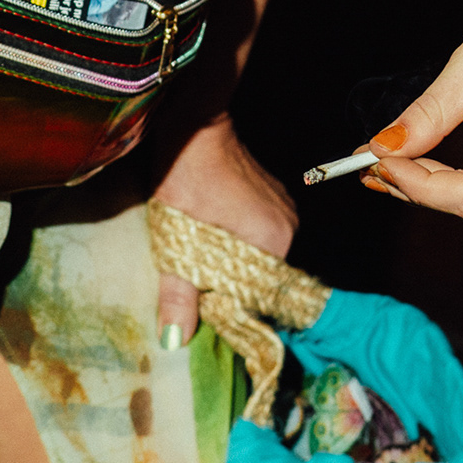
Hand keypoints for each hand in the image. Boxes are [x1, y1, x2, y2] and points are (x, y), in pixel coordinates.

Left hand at [147, 108, 295, 344]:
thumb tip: (174, 342)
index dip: (228, 311)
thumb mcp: (176, 239)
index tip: (200, 317)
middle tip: (189, 292)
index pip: (257, 297)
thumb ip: (180, 293)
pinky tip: (204, 241)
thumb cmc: (184, 176)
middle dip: (224, 290)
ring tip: (193, 266)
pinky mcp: (269, 199)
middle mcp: (288, 228)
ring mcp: (281, 210)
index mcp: (274, 241)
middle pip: (255, 279)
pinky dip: (230, 247)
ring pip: (252, 259)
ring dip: (225, 268)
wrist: (192, 121)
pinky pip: (252, 238)